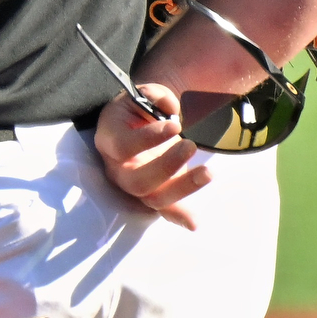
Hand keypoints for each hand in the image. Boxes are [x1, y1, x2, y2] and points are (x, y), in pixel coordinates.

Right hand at [95, 84, 207, 229]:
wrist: (136, 123)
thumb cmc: (137, 110)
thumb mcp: (141, 95)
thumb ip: (154, 95)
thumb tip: (170, 108)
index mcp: (109, 140)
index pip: (123, 146)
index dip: (148, 138)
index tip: (175, 125)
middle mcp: (117, 168)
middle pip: (137, 180)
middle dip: (167, 166)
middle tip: (190, 145)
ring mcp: (133, 185)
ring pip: (154, 198)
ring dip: (182, 188)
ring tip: (207, 172)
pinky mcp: (151, 194)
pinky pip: (162, 210)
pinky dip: (178, 217)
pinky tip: (194, 222)